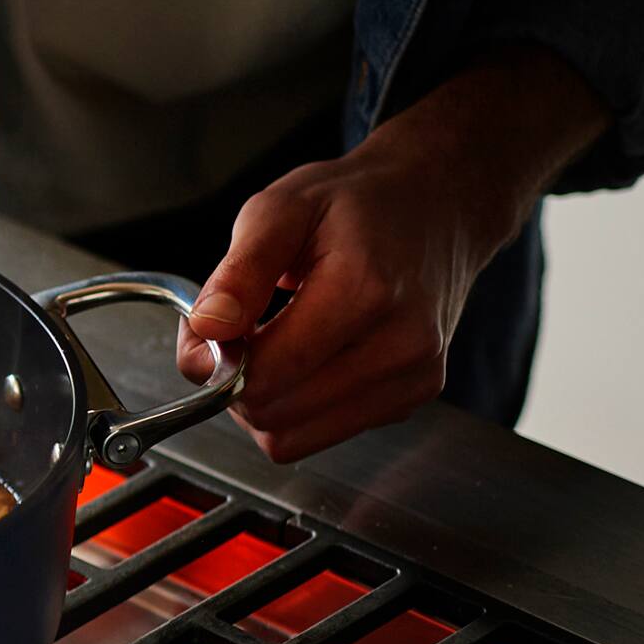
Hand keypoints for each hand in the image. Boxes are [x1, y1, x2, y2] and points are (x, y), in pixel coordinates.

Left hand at [174, 51, 607, 462]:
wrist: (436, 208)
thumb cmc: (358, 205)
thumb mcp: (281, 210)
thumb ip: (239, 273)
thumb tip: (207, 329)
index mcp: (365, 292)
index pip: (265, 377)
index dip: (217, 362)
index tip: (210, 330)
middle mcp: (402, 345)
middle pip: (273, 416)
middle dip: (235, 383)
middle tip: (238, 334)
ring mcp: (414, 377)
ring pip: (293, 438)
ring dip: (264, 401)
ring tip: (273, 343)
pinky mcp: (412, 397)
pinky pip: (322, 434)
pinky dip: (297, 407)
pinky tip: (307, 357)